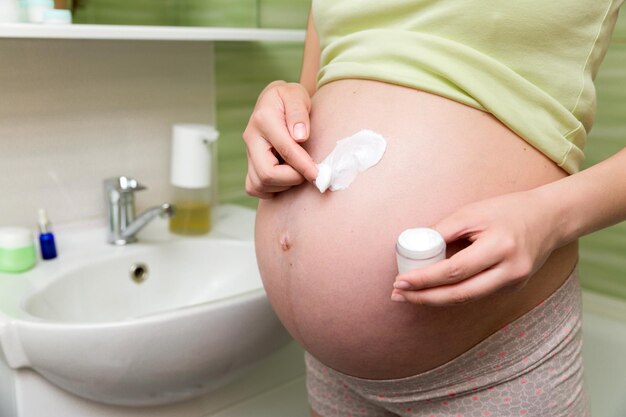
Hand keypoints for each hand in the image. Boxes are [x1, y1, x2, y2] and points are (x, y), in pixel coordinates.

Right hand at [242, 80, 317, 198]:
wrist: (275, 102)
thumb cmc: (290, 99)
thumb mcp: (297, 95)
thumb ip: (298, 113)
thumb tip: (300, 136)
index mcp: (264, 120)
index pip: (285, 150)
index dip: (303, 166)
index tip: (318, 175)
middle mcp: (251, 138)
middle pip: (267, 174)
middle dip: (292, 179)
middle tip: (308, 173)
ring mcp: (248, 153)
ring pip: (260, 185)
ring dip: (283, 185)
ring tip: (297, 171)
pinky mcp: (249, 164)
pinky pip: (255, 188)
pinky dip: (272, 189)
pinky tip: (286, 177)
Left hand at [391, 190, 561, 305]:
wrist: (550, 219)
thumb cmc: (508, 210)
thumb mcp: (473, 212)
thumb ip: (444, 230)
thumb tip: (415, 246)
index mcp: (500, 247)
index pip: (454, 271)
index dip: (424, 279)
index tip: (400, 281)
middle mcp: (510, 270)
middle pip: (460, 293)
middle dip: (425, 297)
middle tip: (398, 294)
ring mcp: (514, 283)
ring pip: (467, 298)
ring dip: (435, 299)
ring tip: (409, 295)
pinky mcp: (513, 288)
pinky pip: (477, 294)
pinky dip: (453, 294)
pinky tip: (433, 291)